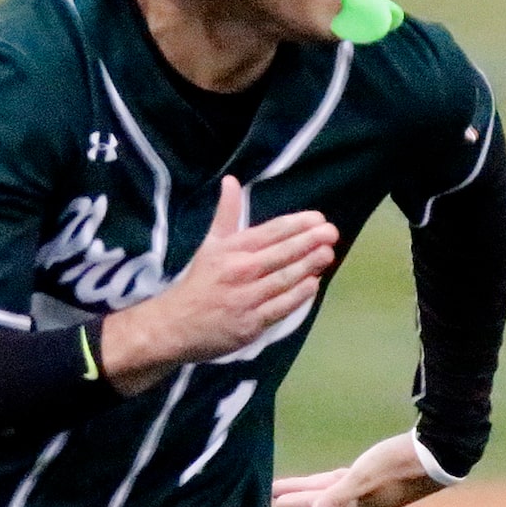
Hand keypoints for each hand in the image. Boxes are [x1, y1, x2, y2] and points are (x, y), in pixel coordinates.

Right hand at [100, 175, 336, 394]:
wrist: (174, 326)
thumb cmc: (199, 283)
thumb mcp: (210, 244)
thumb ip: (226, 214)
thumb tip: (231, 181)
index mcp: (232, 250)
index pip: (270, 232)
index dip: (297, 224)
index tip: (318, 219)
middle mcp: (240, 271)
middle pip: (281, 254)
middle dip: (309, 242)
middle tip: (331, 233)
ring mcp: (246, 298)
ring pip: (284, 280)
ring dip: (309, 266)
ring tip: (328, 254)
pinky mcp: (250, 324)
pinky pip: (280, 307)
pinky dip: (298, 296)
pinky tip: (313, 285)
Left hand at [272, 433, 447, 506]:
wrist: (437, 454)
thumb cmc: (396, 465)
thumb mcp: (362, 480)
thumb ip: (335, 498)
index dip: (295, 503)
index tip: (274, 499)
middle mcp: (360, 506)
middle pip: (320, 501)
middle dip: (298, 498)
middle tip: (274, 494)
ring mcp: (369, 493)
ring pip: (331, 491)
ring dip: (311, 490)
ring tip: (290, 487)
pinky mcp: (377, 478)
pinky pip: (344, 482)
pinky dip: (330, 482)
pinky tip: (328, 480)